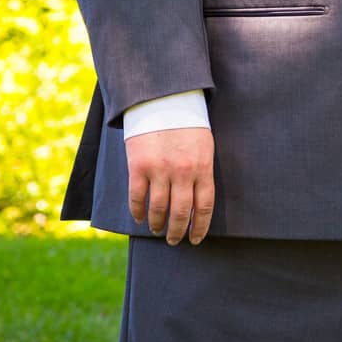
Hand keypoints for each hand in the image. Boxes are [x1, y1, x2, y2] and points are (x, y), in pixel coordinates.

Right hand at [125, 128, 215, 243]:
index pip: (204, 206)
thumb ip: (202, 172)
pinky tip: (139, 218)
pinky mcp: (139, 166)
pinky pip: (137, 197)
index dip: (200, 227)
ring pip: (158, 209)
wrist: (163, 101)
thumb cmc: (187, 125)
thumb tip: (197, 203)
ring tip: (157, 230)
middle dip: (177, 231)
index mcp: (203, 167)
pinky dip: (138, 212)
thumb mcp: (204, 146)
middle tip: (174, 240)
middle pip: (181, 213)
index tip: (196, 239)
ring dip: (157, 224)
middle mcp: (183, 172)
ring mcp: (160, 170)